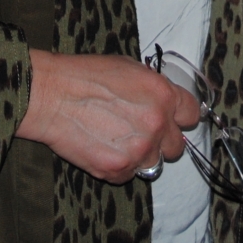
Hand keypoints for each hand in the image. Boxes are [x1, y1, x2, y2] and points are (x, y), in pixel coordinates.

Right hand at [17, 50, 201, 182]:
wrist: (50, 96)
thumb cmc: (84, 76)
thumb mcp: (128, 69)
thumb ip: (154, 89)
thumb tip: (164, 102)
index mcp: (163, 95)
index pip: (191, 114)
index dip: (180, 117)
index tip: (171, 120)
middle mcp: (157, 124)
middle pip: (177, 146)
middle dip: (162, 141)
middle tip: (139, 133)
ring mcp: (139, 150)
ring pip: (153, 163)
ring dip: (140, 155)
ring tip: (115, 139)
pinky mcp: (118, 170)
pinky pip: (128, 174)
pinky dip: (118, 165)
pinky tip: (101, 147)